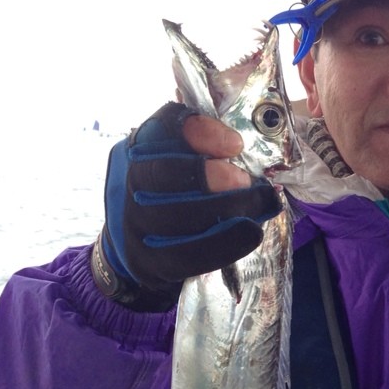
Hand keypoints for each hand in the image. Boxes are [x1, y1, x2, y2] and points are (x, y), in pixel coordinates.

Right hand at [91, 102, 281, 310]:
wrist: (142, 246)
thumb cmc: (175, 195)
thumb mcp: (182, 160)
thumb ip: (207, 149)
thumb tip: (242, 150)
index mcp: (142, 148)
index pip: (160, 127)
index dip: (198, 132)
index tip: (235, 144)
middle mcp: (131, 184)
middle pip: (159, 174)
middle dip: (206, 175)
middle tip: (243, 180)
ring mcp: (136, 225)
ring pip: (173, 217)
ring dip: (224, 208)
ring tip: (257, 204)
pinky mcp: (150, 261)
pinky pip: (186, 255)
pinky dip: (224, 243)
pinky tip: (251, 232)